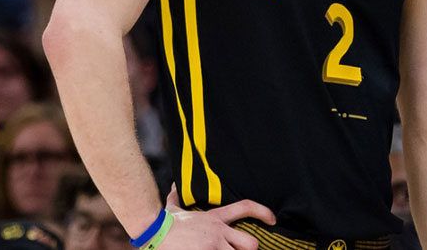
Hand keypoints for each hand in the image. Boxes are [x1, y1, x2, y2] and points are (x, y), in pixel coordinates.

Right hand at [157, 196, 275, 249]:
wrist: (153, 234)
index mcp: (215, 218)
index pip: (245, 208)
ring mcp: (213, 247)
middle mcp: (218, 232)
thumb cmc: (164, 223)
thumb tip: (174, 183)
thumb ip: (177, 197)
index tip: (273, 219)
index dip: (263, 212)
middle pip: (250, 243)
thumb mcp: (174, 208)